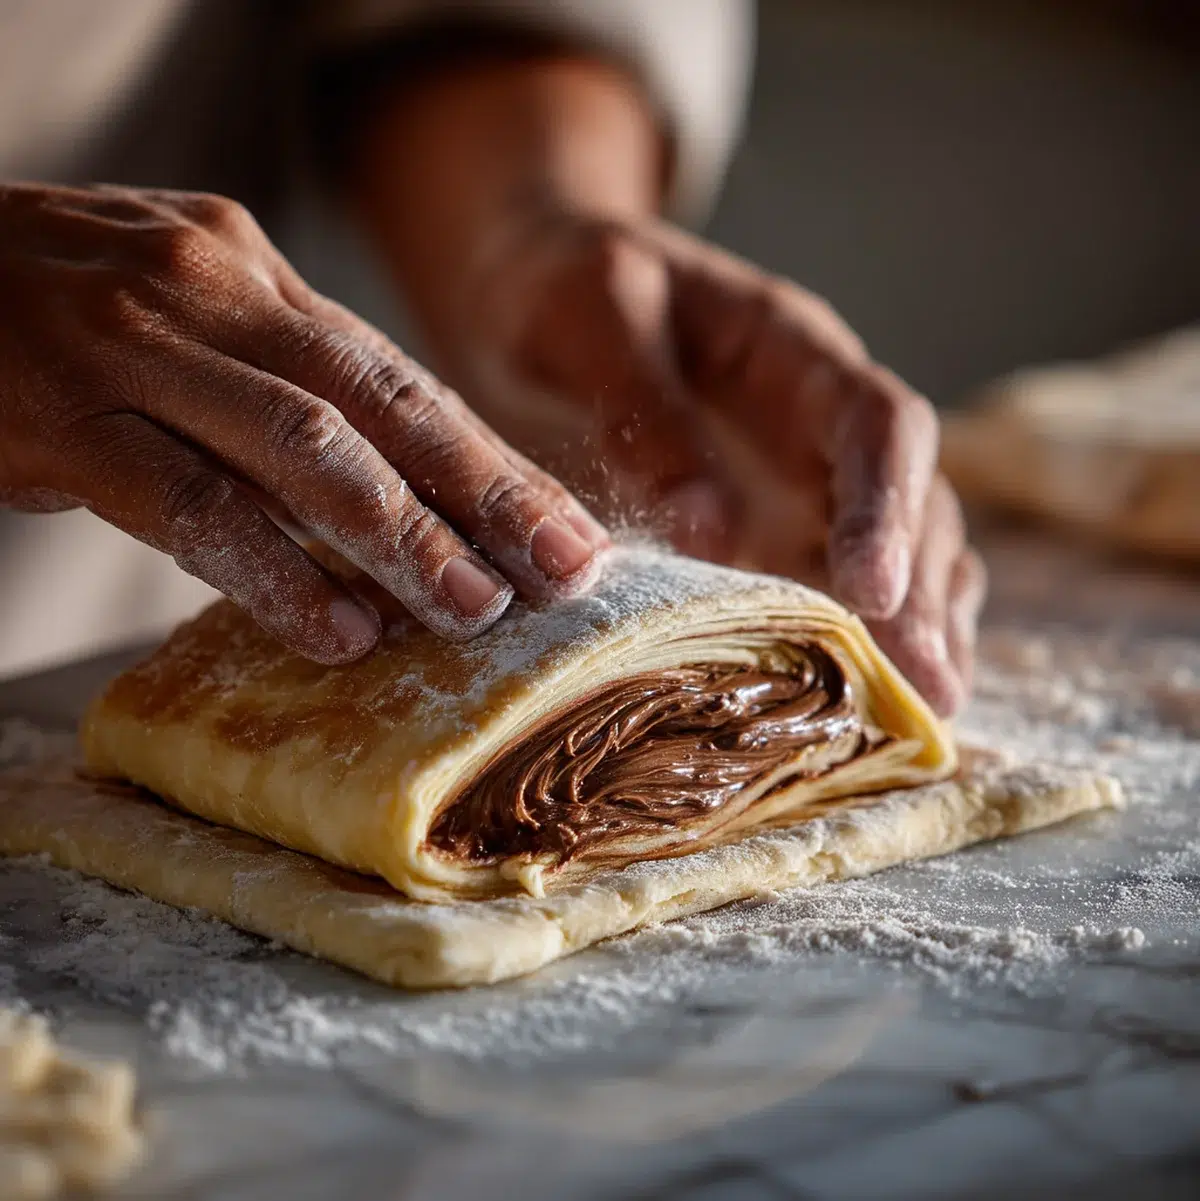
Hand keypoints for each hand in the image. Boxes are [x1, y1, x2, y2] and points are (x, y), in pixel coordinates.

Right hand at [0, 183, 607, 662]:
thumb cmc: (60, 313)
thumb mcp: (187, 321)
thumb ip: (283, 394)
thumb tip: (396, 508)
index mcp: (257, 275)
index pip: (403, 380)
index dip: (494, 463)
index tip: (570, 533)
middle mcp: (214, 294)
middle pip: (384, 403)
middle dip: (489, 492)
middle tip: (565, 571)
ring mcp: (139, 350)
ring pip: (303, 446)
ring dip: (401, 535)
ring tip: (476, 608)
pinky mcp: (66, 418)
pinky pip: (189, 503)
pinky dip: (272, 570)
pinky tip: (338, 628)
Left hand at [450, 212, 984, 714]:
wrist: (530, 288)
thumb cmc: (559, 289)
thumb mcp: (589, 321)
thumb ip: (646, 413)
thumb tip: (712, 533)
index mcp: (791, 350)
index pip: (875, 423)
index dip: (884, 505)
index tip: (871, 592)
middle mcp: (817, 421)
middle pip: (910, 499)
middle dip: (922, 592)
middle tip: (925, 687)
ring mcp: (801, 479)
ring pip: (895, 548)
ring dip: (916, 626)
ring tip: (926, 710)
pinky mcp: (769, 529)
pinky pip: (833, 584)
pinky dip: (861, 639)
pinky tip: (870, 701)